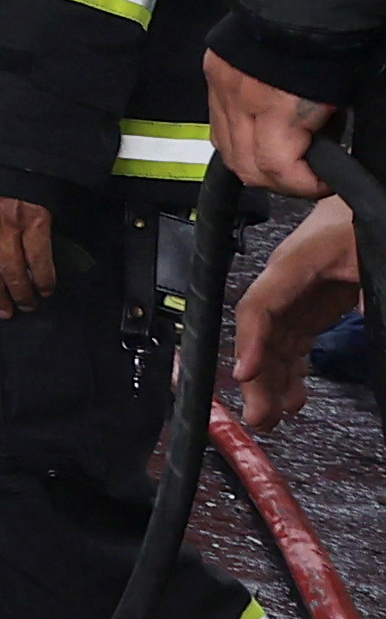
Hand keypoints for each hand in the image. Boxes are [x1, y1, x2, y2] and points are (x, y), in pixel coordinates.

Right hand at [214, 53, 345, 193]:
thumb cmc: (328, 45)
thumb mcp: (335, 99)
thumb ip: (319, 131)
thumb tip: (314, 151)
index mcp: (276, 106)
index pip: (276, 169)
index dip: (302, 186)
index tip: (322, 182)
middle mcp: (240, 99)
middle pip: (243, 166)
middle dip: (276, 180)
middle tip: (303, 176)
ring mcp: (220, 85)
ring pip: (224, 147)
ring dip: (251, 160)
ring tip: (281, 154)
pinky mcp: (212, 72)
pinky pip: (217, 119)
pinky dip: (236, 134)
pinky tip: (259, 128)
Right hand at [238, 198, 363, 433]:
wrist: (365, 201)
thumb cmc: (359, 214)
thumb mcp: (369, 252)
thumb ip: (367, 290)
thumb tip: (371, 317)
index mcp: (294, 265)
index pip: (260, 306)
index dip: (249, 342)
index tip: (246, 374)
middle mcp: (286, 282)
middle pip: (261, 334)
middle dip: (257, 377)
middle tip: (261, 417)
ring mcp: (296, 295)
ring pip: (273, 343)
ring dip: (270, 381)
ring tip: (274, 417)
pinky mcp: (310, 305)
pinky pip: (290, 342)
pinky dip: (289, 370)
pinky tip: (293, 395)